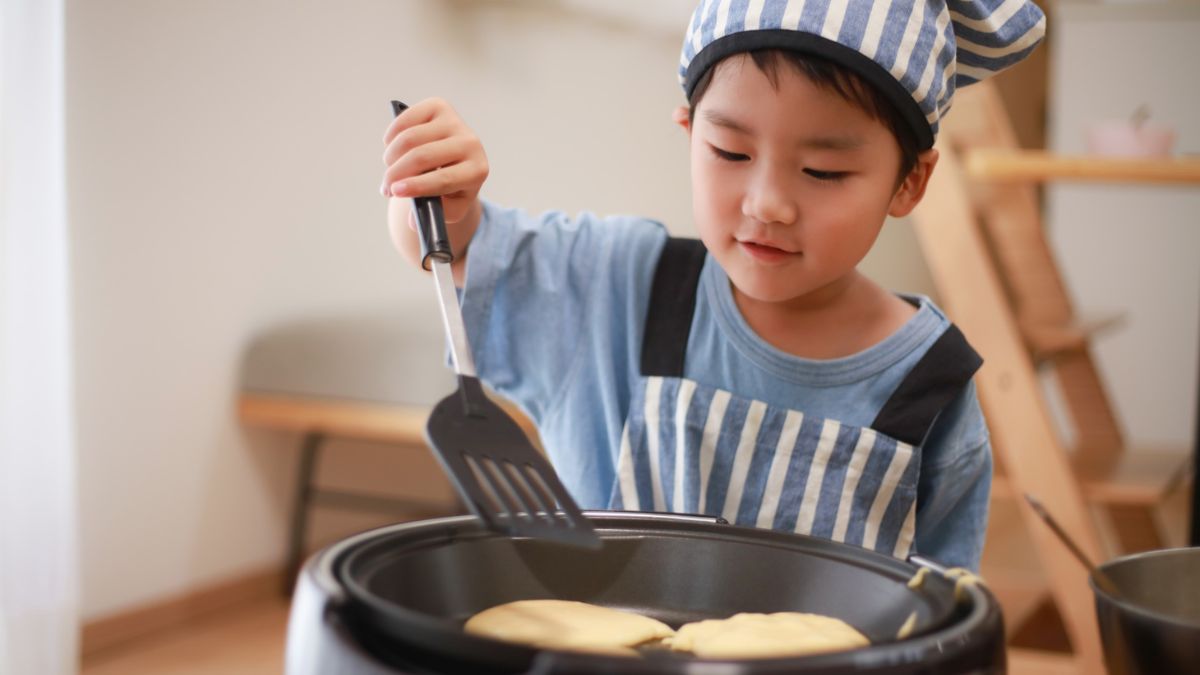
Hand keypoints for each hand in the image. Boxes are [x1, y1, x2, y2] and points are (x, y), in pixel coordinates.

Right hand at [382, 98, 488, 231]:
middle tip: (386, 189)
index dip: (416, 186)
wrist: (458, 161)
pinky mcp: (439, 106)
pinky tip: (391, 148)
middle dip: (397, 174)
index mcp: (477, 170)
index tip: (395, 191)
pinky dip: (391, 136)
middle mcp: (471, 143)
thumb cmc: (452, 188)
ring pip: (409, 138)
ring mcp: (455, 122)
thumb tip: (413, 221)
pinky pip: (405, 119)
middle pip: (422, 157)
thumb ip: (434, 216)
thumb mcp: (449, 208)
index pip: (443, 178)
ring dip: (392, 157)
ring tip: (390, 169)